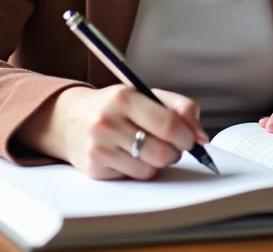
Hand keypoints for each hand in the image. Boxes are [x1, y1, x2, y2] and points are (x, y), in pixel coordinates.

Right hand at [32, 85, 207, 179]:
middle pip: (162, 153)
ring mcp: (99, 147)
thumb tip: (201, 137)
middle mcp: (108, 122)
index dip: (187, 136)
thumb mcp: (147, 95)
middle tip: (172, 145)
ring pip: (149, 170)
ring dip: (157, 162)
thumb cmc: (117, 106)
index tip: (190, 138)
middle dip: (175, 152)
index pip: (168, 125)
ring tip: (148, 147)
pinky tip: (130, 155)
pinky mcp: (94, 169)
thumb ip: (180, 109)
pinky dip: (138, 169)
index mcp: (124, 97)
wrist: (71, 118)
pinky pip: (133, 178)